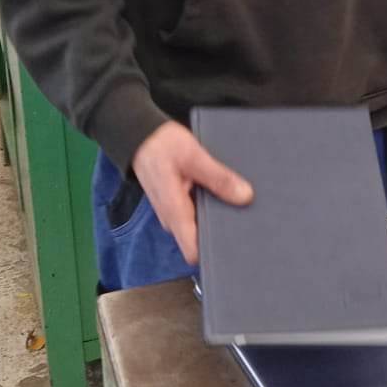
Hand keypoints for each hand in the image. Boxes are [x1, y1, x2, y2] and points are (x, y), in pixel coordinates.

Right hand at [132, 120, 253, 263]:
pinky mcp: (177, 203)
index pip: (194, 251)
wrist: (139, 136)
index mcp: (175, 212)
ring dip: (217, 217)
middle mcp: (173, 218)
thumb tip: (245, 196)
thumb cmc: (161, 145)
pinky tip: (225, 193)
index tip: (236, 245)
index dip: (215, 251)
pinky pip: (197, 213)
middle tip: (246, 220)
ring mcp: (174, 212)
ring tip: (239, 204)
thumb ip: (219, 178)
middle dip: (222, 231)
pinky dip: (210, 206)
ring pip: (200, 225)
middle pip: (200, 239)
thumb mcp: (194, 156)